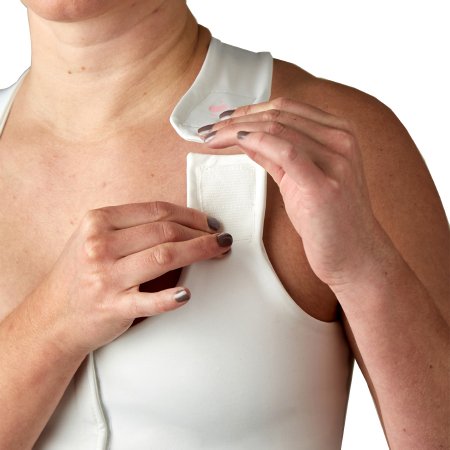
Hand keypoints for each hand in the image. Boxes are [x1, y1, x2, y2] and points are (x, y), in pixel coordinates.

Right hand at [27, 202, 231, 355]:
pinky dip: (171, 297)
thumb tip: (182, 224)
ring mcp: (105, 276)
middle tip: (221, 239)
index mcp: (98, 221)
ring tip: (218, 253)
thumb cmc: (80, 275)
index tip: (209, 222)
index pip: (156, 211)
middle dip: (201, 233)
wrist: (52, 317)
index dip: (191, 215)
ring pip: (164, 256)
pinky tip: (187, 294)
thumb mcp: (95, 239)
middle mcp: (100, 245)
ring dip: (199, 252)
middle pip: (165, 230)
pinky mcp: (112, 306)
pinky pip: (148, 300)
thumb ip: (131, 229)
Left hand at [199, 97, 383, 289]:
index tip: (224, 118)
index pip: (287, 108)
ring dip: (236, 129)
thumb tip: (248, 138)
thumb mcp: (300, 179)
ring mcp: (336, 160)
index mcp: (338, 133)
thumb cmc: (329, 220)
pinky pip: (285, 151)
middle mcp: (340, 140)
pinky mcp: (324, 184)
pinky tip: (235, 141)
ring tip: (211, 137)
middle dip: (237, 118)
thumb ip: (277, 156)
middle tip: (208, 128)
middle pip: (279, 114)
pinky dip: (257, 141)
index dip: (250, 109)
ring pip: (277, 128)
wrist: (355, 256)